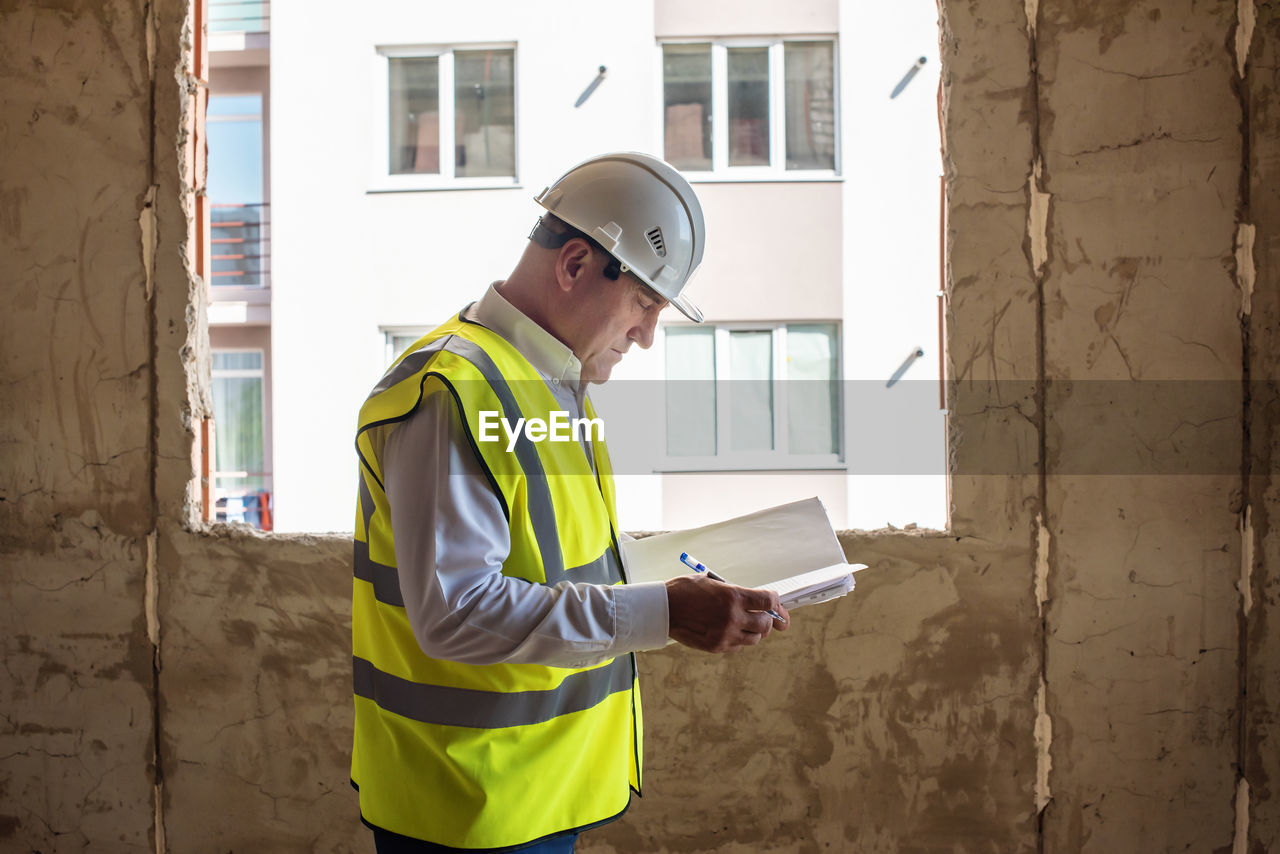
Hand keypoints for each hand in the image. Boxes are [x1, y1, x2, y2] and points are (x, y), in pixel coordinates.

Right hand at [664, 574, 789, 653]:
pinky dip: (739, 640)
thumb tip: (757, 601)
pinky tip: (730, 631)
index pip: (768, 601)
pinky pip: (738, 646)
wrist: (662, 609)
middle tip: (766, 617)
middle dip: (768, 619)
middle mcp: (732, 617)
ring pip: (754, 638)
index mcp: (733, 596)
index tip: (775, 603)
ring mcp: (725, 634)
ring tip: (746, 624)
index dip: (775, 602)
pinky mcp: (717, 646)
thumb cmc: (685, 591)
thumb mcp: (713, 583)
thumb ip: (736, 593)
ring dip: (754, 631)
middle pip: (766, 623)